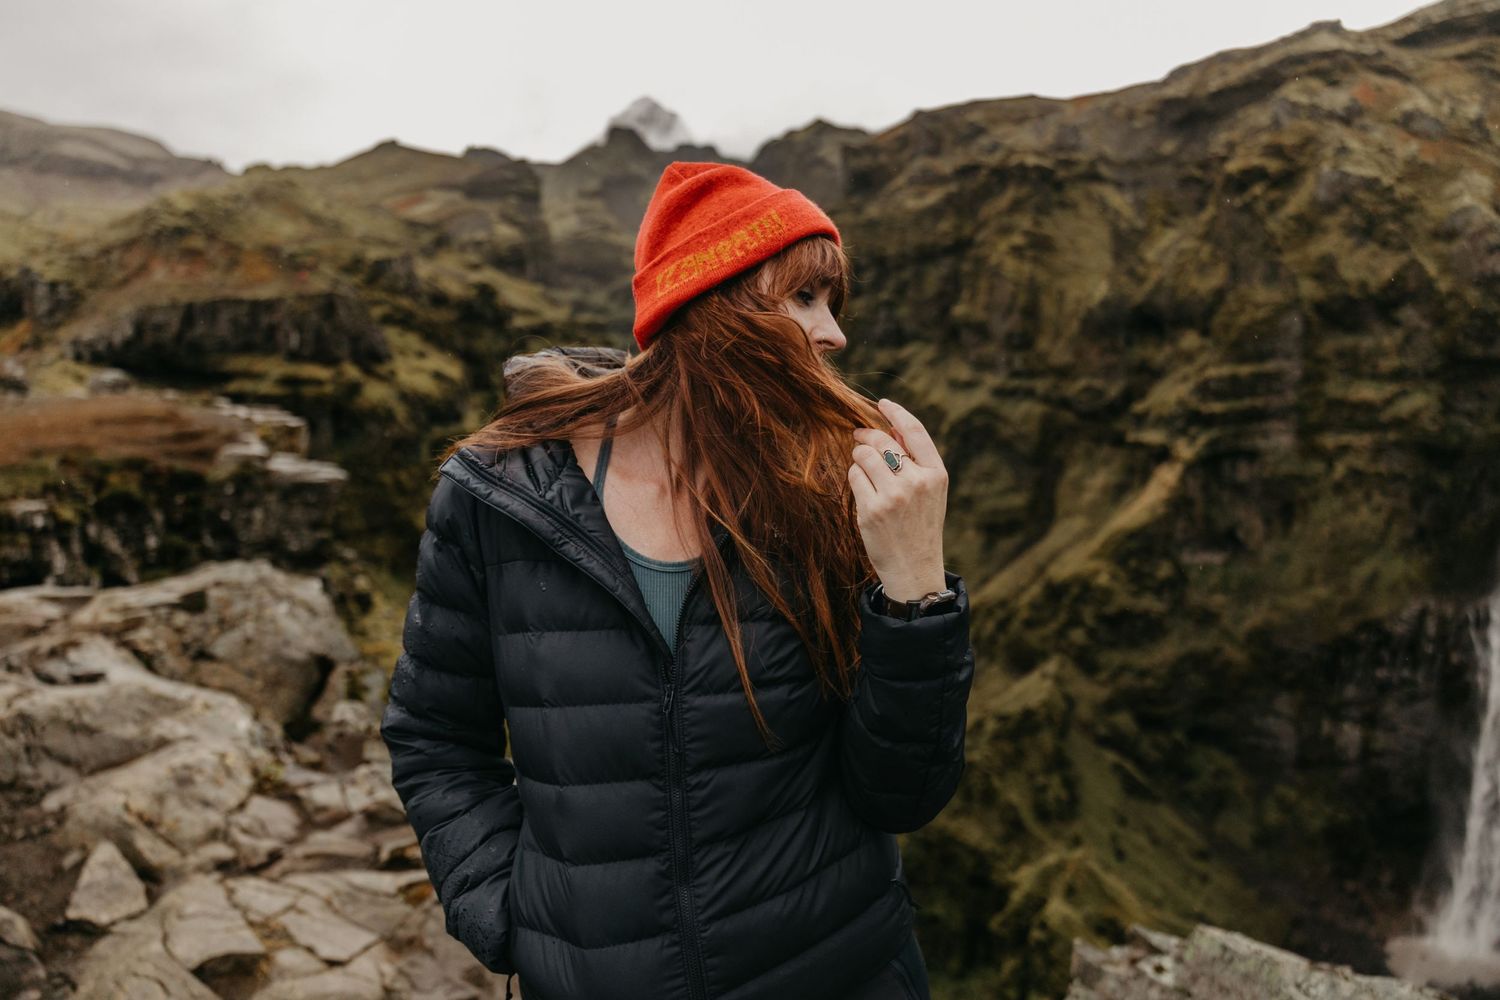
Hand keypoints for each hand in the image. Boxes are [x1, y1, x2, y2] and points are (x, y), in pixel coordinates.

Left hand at [847, 398, 948, 602]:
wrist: (915, 569)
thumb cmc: (920, 527)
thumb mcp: (930, 492)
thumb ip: (916, 461)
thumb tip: (893, 428)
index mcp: (936, 474)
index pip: (915, 431)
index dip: (896, 413)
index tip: (882, 403)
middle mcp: (917, 482)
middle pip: (882, 441)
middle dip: (866, 437)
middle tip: (858, 437)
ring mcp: (894, 496)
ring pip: (864, 456)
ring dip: (859, 458)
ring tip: (864, 471)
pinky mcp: (872, 510)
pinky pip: (854, 476)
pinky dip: (854, 479)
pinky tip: (863, 493)